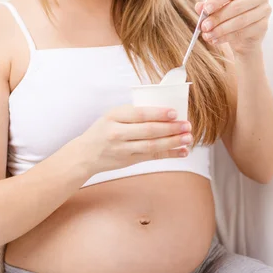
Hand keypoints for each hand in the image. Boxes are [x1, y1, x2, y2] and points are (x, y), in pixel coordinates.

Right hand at [74, 105, 192, 176]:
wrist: (85, 155)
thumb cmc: (102, 130)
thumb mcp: (112, 116)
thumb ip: (133, 113)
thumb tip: (163, 111)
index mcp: (114, 116)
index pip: (139, 114)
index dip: (158, 113)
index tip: (174, 112)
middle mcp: (117, 133)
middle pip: (148, 131)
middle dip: (171, 128)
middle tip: (187, 125)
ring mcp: (123, 149)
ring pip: (152, 146)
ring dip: (172, 142)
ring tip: (187, 138)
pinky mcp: (128, 161)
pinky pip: (152, 157)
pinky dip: (169, 154)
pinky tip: (182, 152)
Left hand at [195, 0, 271, 56]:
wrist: (242, 37)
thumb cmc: (229, 17)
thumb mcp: (217, 10)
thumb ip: (208, 7)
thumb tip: (199, 6)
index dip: (217, 0)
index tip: (205, 10)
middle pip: (236, 6)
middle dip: (218, 18)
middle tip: (204, 26)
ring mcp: (264, 10)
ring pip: (240, 21)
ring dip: (221, 30)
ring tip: (208, 35)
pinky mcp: (264, 26)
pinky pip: (244, 32)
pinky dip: (227, 37)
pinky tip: (216, 40)